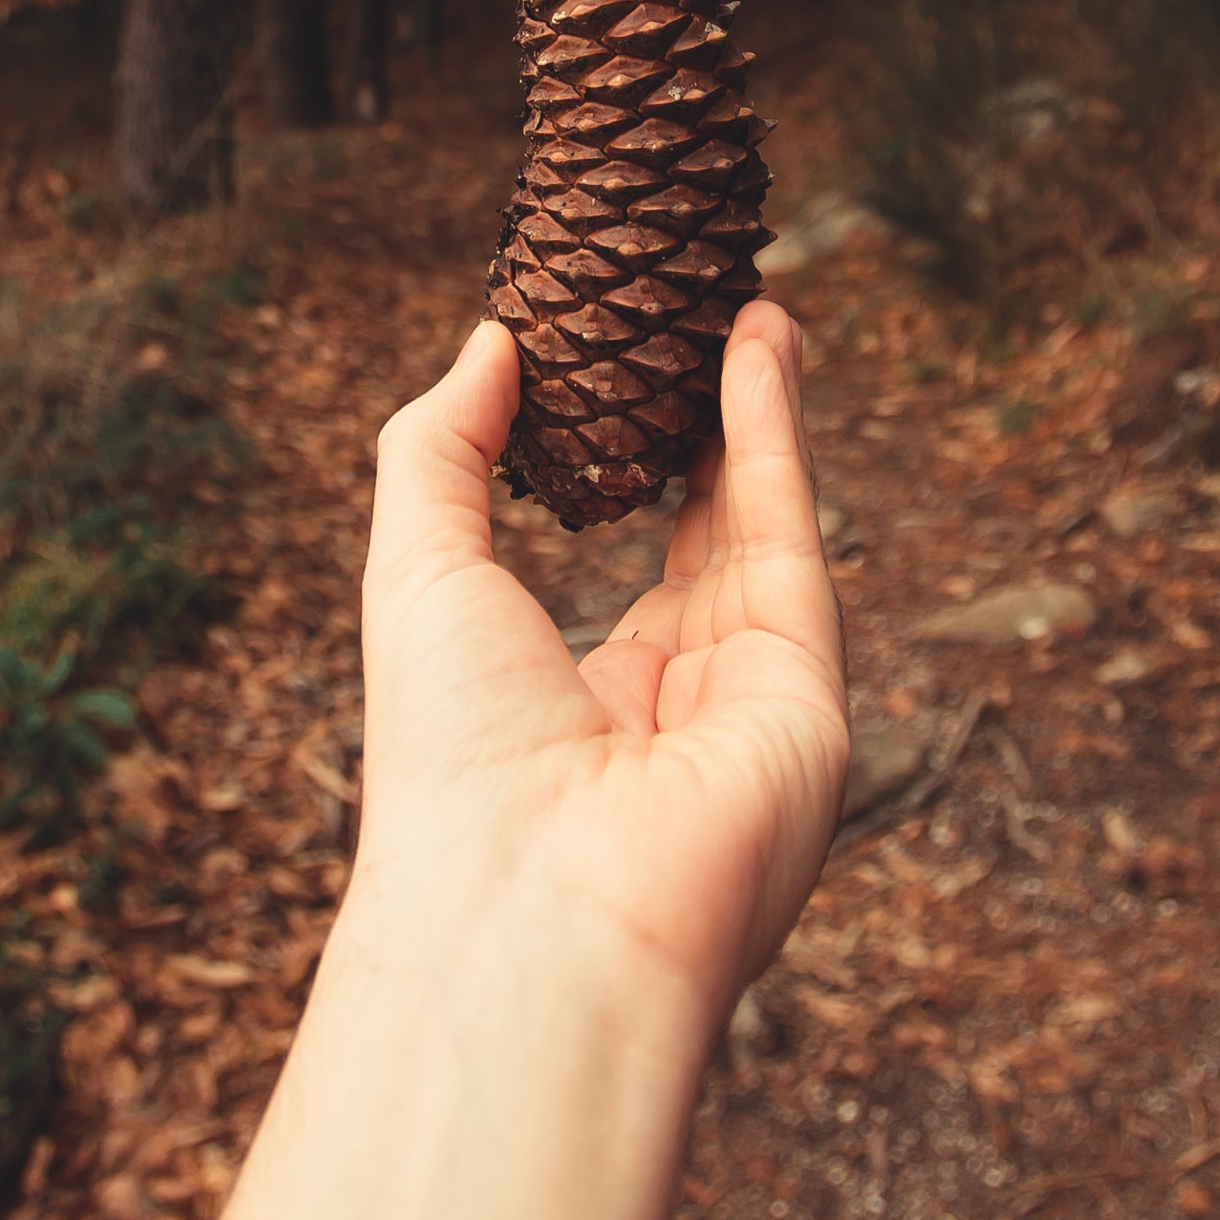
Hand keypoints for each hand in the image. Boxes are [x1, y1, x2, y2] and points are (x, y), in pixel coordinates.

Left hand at [218, 302, 849, 1219]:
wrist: (528, 909)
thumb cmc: (447, 763)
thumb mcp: (414, 576)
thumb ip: (441, 450)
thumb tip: (490, 340)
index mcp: (577, 716)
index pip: (625, 587)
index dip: (630, 477)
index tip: (626, 379)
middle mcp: (674, 720)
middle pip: (709, 553)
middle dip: (712, 442)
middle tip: (706, 330)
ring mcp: (748, 712)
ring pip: (762, 536)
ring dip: (758, 420)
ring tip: (749, 310)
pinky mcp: (806, 701)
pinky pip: (792, 544)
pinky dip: (777, 442)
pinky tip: (759, 354)